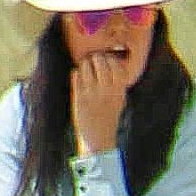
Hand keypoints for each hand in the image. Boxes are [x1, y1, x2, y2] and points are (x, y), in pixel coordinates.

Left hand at [70, 37, 143, 151]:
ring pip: (86, 66)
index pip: (116, 64)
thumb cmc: (109, 115)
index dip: (110, 58)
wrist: (99, 137)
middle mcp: (106, 90)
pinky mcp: (78, 98)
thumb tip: (112, 61)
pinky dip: (76, 72)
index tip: (107, 59)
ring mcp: (91, 93)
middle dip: (95, 57)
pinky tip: (79, 76)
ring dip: (84, 63)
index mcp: (119, 89)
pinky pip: (76, 76)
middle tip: (93, 59)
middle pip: (100, 61)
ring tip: (85, 65)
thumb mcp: (120, 98)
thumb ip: (118, 82)